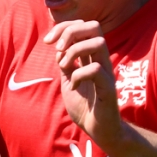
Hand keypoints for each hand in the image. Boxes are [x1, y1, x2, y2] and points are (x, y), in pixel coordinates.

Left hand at [44, 19, 121, 144]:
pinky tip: (74, 87)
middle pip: (94, 26)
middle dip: (71, 32)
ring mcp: (106, 72)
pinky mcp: (108, 87)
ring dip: (75, 51)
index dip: (63, 27)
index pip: (83, 26)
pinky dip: (78, 75)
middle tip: (58, 49)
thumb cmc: (85, 107)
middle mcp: (101, 60)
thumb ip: (65, 64)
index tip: (48, 42)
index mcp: (91, 56)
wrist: (97, 130)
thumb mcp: (68, 81)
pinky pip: (95, 69)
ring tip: (64, 67)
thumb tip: (58, 48)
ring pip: (98, 42)